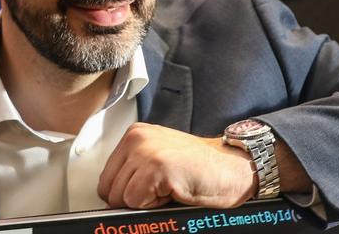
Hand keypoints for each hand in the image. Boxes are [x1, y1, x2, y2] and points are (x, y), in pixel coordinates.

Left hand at [97, 122, 256, 208]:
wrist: (232, 167)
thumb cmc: (199, 167)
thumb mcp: (158, 158)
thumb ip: (133, 169)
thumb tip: (110, 196)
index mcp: (134, 134)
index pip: (106, 176)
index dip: (124, 192)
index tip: (144, 190)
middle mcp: (136, 139)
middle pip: (109, 188)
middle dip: (132, 198)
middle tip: (160, 188)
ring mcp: (145, 152)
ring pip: (120, 197)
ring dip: (144, 201)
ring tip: (168, 188)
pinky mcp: (156, 168)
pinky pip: (135, 201)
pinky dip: (154, 205)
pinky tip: (173, 191)